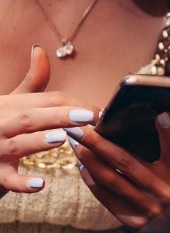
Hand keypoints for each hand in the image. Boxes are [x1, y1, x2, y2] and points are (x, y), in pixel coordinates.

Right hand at [0, 46, 97, 193]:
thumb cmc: (0, 126)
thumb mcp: (12, 102)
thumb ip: (31, 82)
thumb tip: (39, 49)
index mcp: (9, 106)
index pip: (42, 100)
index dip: (70, 103)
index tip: (97, 110)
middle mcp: (2, 124)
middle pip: (30, 117)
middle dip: (59, 115)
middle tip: (87, 116)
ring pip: (18, 145)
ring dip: (39, 141)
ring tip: (62, 138)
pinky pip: (7, 180)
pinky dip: (23, 183)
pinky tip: (41, 184)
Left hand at [67, 113, 169, 232]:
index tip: (159, 113)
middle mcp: (167, 192)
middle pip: (129, 163)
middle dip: (101, 143)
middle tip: (80, 126)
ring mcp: (149, 209)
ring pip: (113, 179)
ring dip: (90, 160)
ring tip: (75, 141)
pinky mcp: (133, 221)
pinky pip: (107, 197)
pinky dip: (92, 180)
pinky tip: (81, 164)